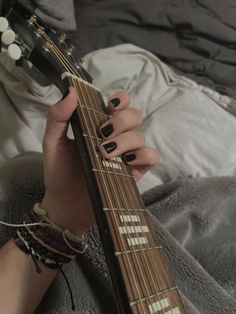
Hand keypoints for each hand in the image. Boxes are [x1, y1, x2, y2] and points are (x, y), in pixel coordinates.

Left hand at [41, 88, 159, 234]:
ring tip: (106, 154)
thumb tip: (71, 91)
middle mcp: (116, 136)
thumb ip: (58, 117)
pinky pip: (151, 156)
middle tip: (103, 135)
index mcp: (98, 125)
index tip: (110, 106)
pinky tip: (127, 161)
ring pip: (141, 135)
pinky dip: (143, 155)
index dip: (120, 100)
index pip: (119, 104)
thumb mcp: (52, 143)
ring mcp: (127, 154)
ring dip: (126, 140)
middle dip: (122, 121)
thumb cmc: (59, 173)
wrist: (66, 205)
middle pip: (134, 116)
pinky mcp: (135, 171)